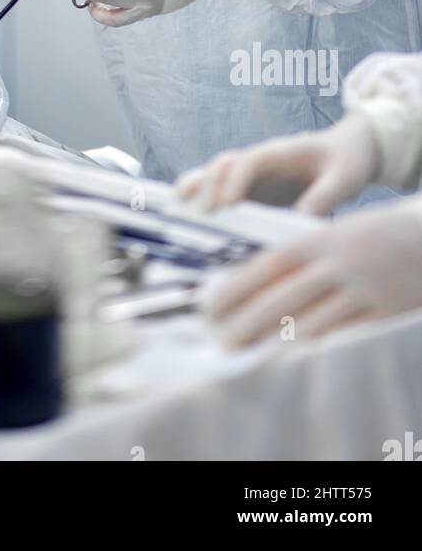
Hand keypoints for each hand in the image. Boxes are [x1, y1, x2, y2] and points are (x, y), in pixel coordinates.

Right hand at [175, 114, 380, 214]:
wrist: (349, 152)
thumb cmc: (347, 161)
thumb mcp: (345, 179)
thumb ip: (324, 197)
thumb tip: (300, 224)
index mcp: (281, 152)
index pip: (251, 160)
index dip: (236, 180)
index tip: (228, 204)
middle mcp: (260, 160)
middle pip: (225, 164)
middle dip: (209, 186)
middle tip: (202, 215)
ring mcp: (253, 174)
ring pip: (216, 174)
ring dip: (196, 187)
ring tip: (177, 207)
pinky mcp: (252, 190)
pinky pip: (221, 190)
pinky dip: (201, 197)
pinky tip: (185, 212)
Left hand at [202, 200, 421, 345]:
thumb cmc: (370, 236)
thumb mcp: (334, 233)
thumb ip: (300, 255)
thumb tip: (251, 280)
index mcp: (320, 239)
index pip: (268, 265)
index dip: (236, 288)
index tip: (211, 306)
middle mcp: (338, 264)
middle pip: (283, 299)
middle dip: (248, 323)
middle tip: (223, 341)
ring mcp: (363, 292)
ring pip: (312, 324)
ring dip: (278, 344)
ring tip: (251, 356)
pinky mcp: (385, 315)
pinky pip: (346, 339)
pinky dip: (319, 351)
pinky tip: (297, 362)